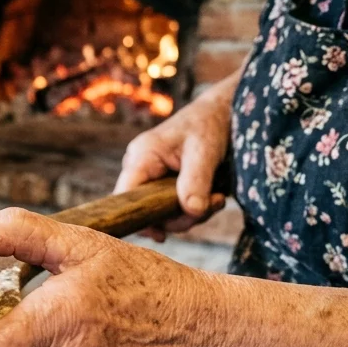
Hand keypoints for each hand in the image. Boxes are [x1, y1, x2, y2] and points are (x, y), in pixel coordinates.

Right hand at [114, 80, 233, 240]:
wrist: (223, 112)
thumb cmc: (210, 125)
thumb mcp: (205, 152)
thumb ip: (196, 182)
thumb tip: (191, 212)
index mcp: (141, 156)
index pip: (124, 196)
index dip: (138, 218)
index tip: (162, 234)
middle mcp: (140, 167)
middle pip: (144, 209)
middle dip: (179, 217)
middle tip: (213, 205)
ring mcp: (151, 176)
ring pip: (160, 212)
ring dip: (190, 214)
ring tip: (218, 198)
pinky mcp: (163, 183)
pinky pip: (170, 206)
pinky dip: (192, 209)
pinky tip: (212, 198)